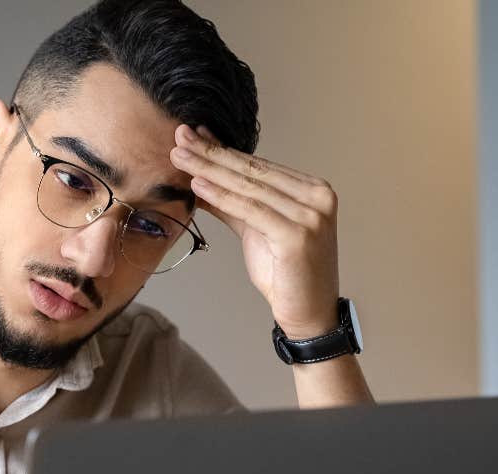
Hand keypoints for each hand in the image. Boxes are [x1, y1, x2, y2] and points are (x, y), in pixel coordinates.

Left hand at [169, 124, 340, 338]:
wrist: (308, 313)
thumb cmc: (285, 272)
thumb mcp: (255, 229)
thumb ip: (233, 202)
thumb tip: (200, 178)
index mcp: (312, 189)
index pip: (259, 165)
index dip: (222, 150)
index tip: (193, 136)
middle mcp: (317, 197)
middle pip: (253, 171)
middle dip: (212, 154)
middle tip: (180, 137)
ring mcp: (311, 214)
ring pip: (249, 187)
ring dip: (210, 170)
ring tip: (180, 157)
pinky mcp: (297, 234)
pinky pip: (250, 210)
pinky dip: (221, 197)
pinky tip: (197, 185)